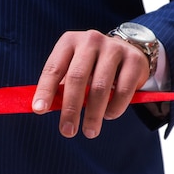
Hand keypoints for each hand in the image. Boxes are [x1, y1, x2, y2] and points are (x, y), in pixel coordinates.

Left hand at [31, 30, 149, 138]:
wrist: (127, 50)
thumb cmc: (91, 65)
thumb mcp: (72, 68)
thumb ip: (59, 86)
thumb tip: (42, 109)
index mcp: (69, 42)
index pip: (53, 68)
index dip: (45, 90)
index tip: (39, 110)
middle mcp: (90, 41)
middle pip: (77, 78)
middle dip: (70, 108)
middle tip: (67, 131)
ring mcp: (114, 49)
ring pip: (100, 87)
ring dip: (93, 114)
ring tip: (89, 131)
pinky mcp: (134, 60)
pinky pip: (123, 90)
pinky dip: (114, 108)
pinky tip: (108, 115)